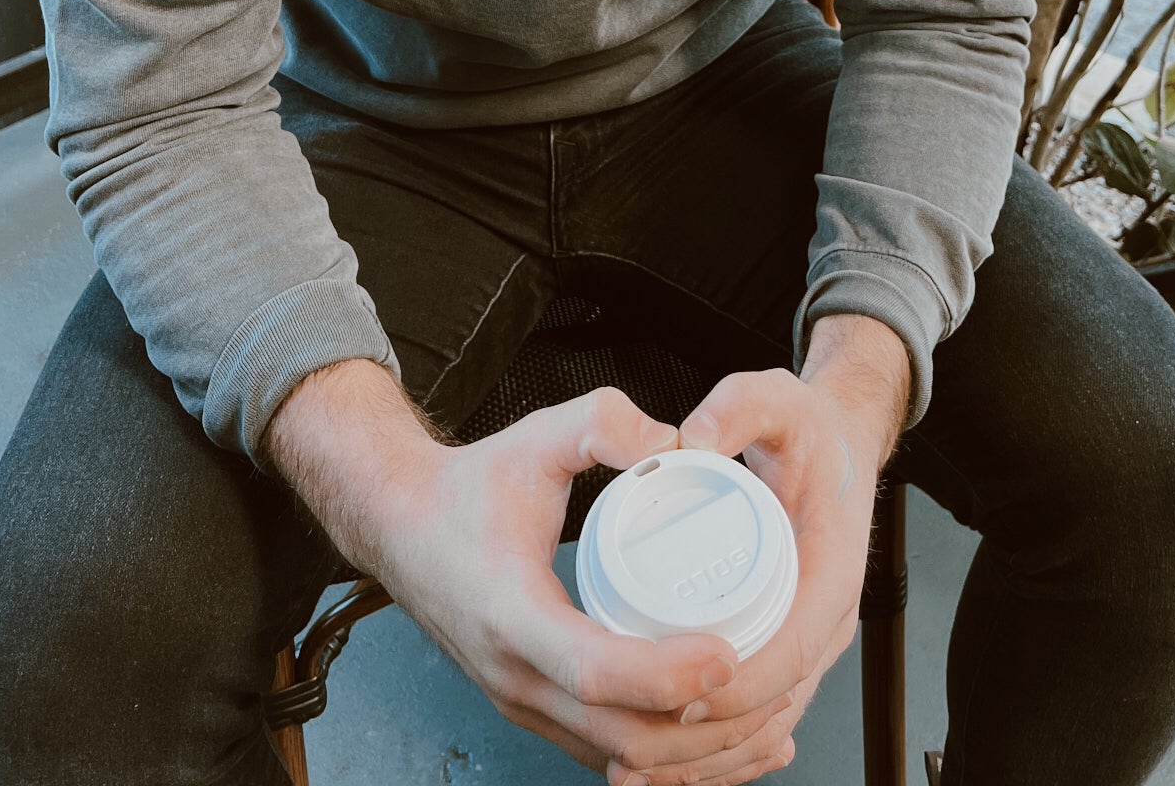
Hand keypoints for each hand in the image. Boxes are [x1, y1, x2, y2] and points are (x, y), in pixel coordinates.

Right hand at [269, 367, 795, 784]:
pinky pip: (609, 752)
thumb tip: (667, 440)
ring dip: (695, 757)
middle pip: (621, 737)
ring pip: (620, 759)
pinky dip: (668, 759)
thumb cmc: (470, 488)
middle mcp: (516, 678)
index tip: (727, 654)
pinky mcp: (538, 710)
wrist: (403, 527)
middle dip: (703, 729)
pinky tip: (722, 742)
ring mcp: (524, 703)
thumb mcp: (535, 436)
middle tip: (771, 690)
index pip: (596, 671)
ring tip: (768, 728)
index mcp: (513, 616)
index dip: (666, 673)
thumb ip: (598, 422)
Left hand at [670, 316, 912, 775]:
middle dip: (706, 741)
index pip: (792, 650)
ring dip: (703, 760)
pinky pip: (756, 718)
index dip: (738, 685)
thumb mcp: (778, 399)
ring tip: (631, 772)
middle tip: (630, 748)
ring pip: (764, 725)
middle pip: (773, 706)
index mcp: (832, 571)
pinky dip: (714, 752)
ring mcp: (809, 642)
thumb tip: (694, 434)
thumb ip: (739, 405)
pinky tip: (662, 768)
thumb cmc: (811, 431)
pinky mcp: (787, 651)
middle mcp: (827, 620)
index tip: (680, 698)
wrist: (841, 444)